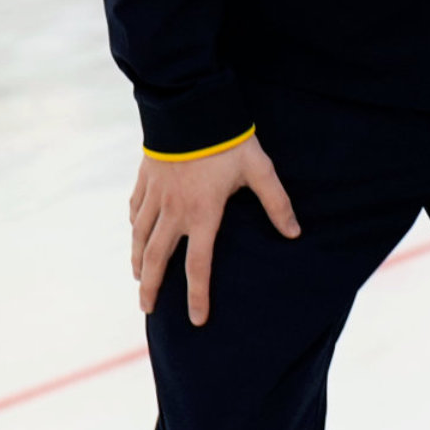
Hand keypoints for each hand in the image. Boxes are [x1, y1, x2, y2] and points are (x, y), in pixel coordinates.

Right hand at [131, 136, 300, 326]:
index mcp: (203, 216)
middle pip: (158, 259)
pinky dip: (134, 228)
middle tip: (148, 310)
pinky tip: (135, 236)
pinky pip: (135, 211)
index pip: (199, 267)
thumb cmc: (229, 142)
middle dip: (152, 288)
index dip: (198, 296)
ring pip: (140, 238)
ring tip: (138, 279)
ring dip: (139, 261)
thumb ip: (277, 204)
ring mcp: (155, 197)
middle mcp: (173, 212)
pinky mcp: (144, 180)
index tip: (196, 320)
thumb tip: (295, 233)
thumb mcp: (260, 172)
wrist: (190, 109)